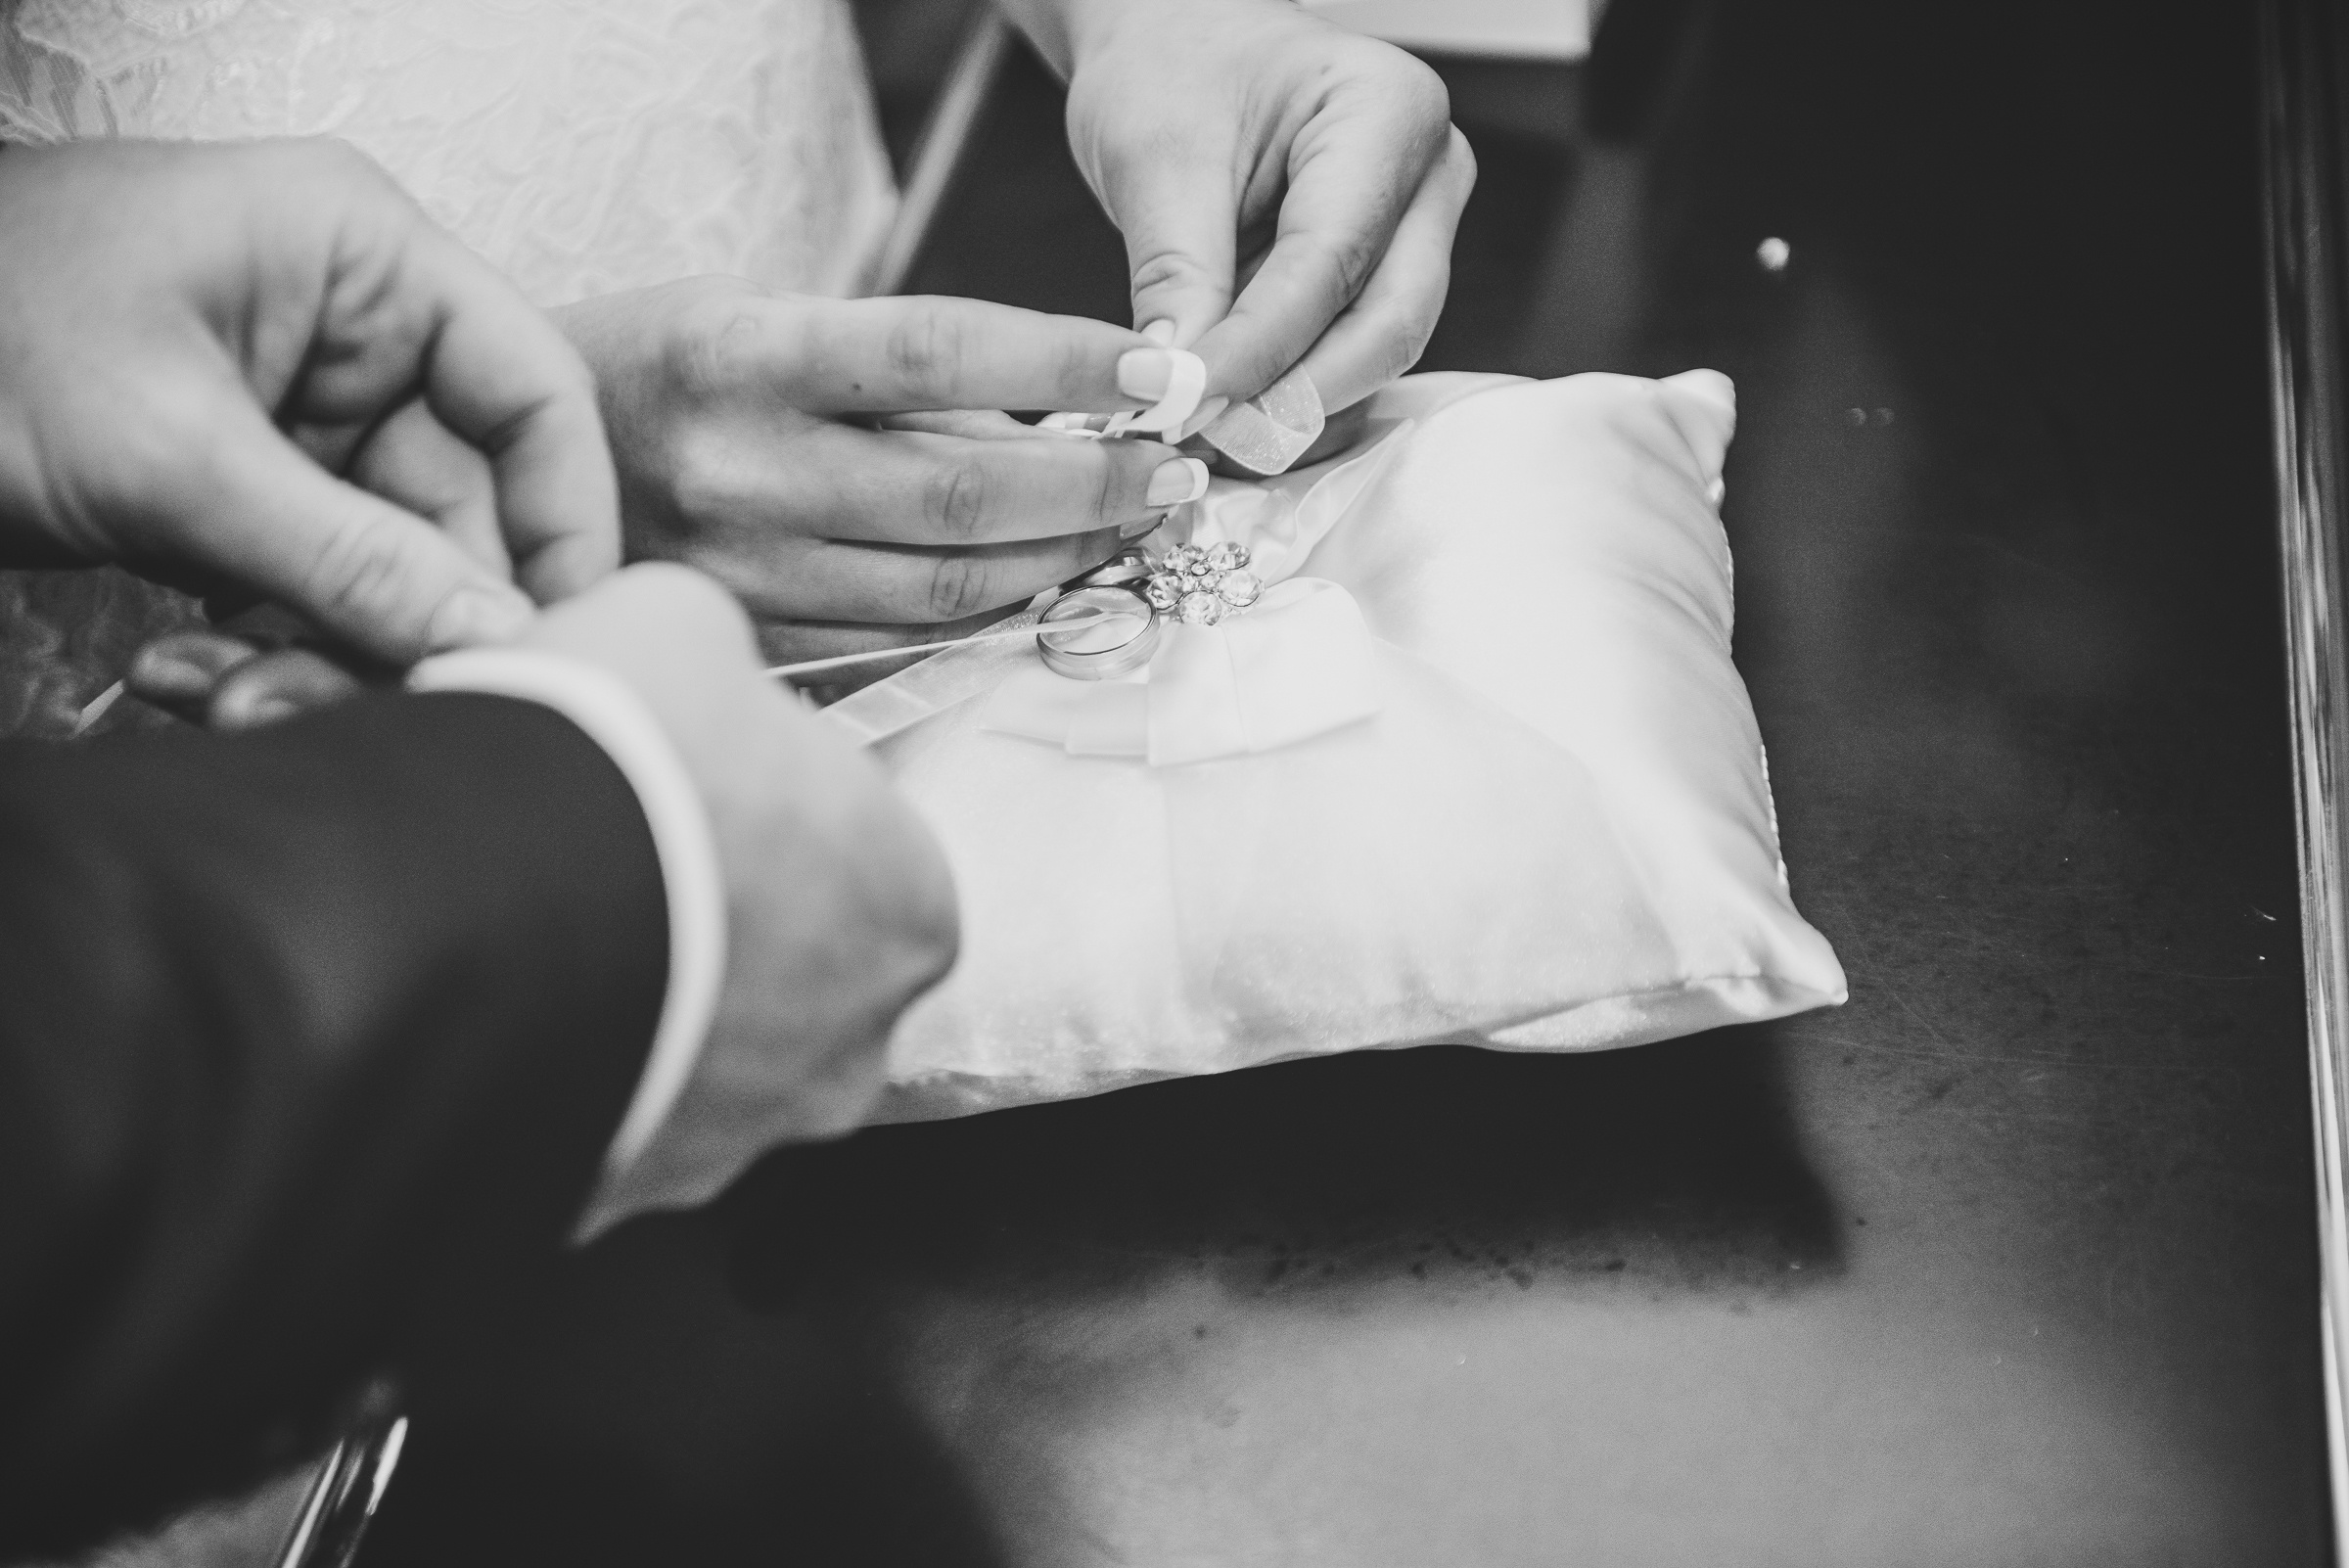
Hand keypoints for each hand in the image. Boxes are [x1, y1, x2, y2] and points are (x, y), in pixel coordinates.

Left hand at [0, 138, 617, 662]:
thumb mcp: (172, 458)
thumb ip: (352, 560)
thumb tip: (497, 644)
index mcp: (362, 260)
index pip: (535, 394)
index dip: (565, 523)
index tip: (562, 643)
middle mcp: (349, 331)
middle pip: (463, 507)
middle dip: (409, 623)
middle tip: (372, 711)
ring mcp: (294, 413)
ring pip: (386, 569)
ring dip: (324, 656)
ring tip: (232, 701)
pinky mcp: (244, 485)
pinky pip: (312, 589)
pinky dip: (265, 650)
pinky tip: (189, 680)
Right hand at [520, 565, 958, 1225]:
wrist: (474, 908)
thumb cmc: (619, 755)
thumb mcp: (679, 625)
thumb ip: (718, 657)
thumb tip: (695, 670)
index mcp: (914, 913)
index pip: (869, 857)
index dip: (782, 810)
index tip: (703, 785)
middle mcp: (852, 1050)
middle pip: (799, 974)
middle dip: (722, 926)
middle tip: (621, 857)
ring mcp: (740, 1140)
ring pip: (702, 1064)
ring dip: (645, 1006)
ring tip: (547, 930)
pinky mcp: (625, 1195)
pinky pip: (606, 1121)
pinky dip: (569, 1070)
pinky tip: (508, 1008)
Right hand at [554, 278, 1211, 667]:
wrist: (510, 471)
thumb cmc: (658, 374)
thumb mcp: (755, 320)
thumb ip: (894, 376)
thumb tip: (1071, 417)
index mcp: (738, 354)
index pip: (935, 350)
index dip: (1061, 360)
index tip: (1158, 368)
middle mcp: (735, 470)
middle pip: (961, 495)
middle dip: (1097, 486)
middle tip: (1180, 472)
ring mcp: (738, 575)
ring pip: (944, 590)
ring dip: (1064, 560)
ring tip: (1135, 529)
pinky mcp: (746, 648)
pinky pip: (897, 647)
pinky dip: (989, 621)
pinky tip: (1046, 588)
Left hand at [1009, 0, 1476, 416]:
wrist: (1176, 46)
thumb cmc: (1175, 67)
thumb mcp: (1155, 160)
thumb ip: (1176, 278)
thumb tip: (1178, 387)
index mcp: (1385, 111)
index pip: (1330, 260)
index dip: (1260, 348)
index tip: (1188, 400)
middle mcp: (1427, 174)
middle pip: (1388, 321)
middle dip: (1296, 393)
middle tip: (1207, 433)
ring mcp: (1416, 232)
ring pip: (1376, 352)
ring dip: (1294, 407)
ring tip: (1207, 433)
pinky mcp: (1383, 279)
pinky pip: (1351, 357)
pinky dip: (1292, 397)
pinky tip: (1229, 417)